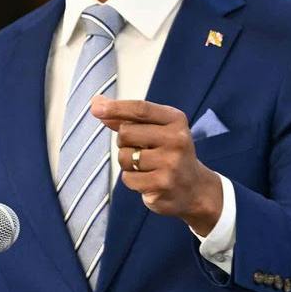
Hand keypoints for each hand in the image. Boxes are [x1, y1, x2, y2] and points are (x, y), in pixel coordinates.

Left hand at [90, 97, 222, 235]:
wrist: (194, 188)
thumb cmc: (168, 153)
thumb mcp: (155, 130)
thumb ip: (126, 118)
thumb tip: (96, 103)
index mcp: (176, 120)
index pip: (140, 109)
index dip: (115, 107)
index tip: (96, 108)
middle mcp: (177, 139)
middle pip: (126, 133)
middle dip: (123, 142)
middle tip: (140, 149)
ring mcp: (170, 164)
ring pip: (124, 157)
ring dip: (127, 163)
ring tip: (146, 166)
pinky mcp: (162, 185)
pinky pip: (128, 178)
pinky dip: (132, 180)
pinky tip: (148, 180)